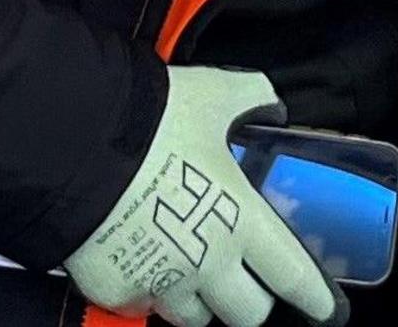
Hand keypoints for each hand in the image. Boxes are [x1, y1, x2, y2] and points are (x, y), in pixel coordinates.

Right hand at [64, 67, 343, 325]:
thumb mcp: (214, 94)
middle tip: (238, 276)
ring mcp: (161, 285)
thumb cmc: (152, 120)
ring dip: (197, 299)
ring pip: (193, 317)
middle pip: (246, 314)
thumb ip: (252, 97)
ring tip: (185, 266)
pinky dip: (146, 290)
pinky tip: (139, 259)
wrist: (71, 144)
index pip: (292, 275)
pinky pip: (142, 305)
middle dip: (247, 299)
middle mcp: (208, 265)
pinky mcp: (116, 294)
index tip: (326, 310)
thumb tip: (271, 105)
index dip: (315, 298)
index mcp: (241, 221)